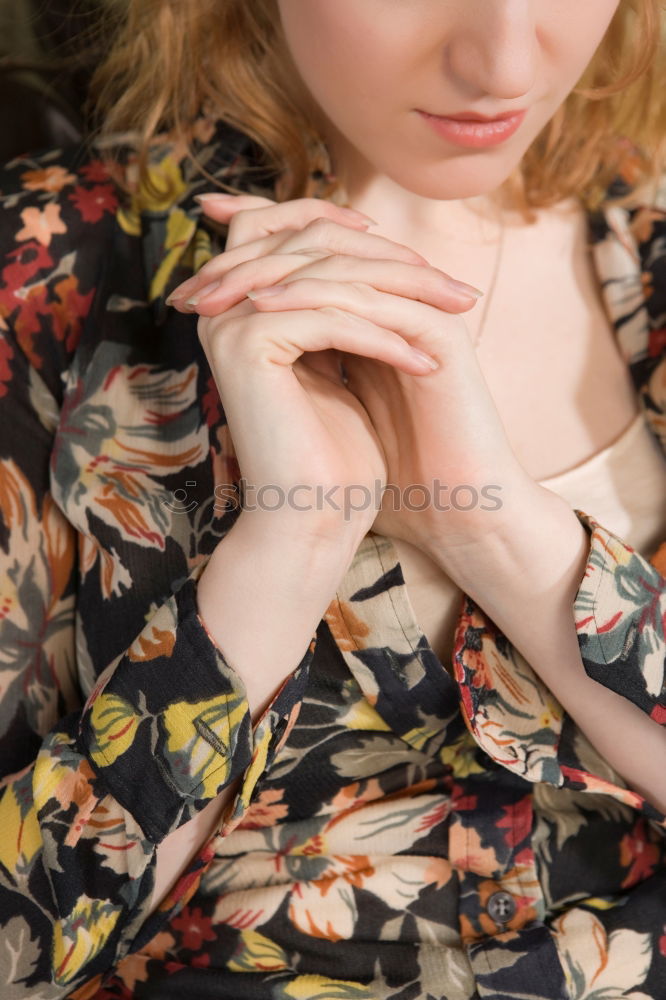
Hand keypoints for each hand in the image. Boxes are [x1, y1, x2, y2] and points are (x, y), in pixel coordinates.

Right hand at [168, 194, 483, 549]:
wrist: (312, 520)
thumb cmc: (333, 457)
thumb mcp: (340, 363)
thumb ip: (335, 308)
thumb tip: (367, 253)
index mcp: (240, 308)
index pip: (289, 228)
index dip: (355, 229)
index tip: (423, 260)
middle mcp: (224, 308)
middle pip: (310, 239)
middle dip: (393, 259)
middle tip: (456, 290)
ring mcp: (230, 324)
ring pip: (327, 274)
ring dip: (402, 293)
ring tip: (456, 318)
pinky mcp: (248, 347)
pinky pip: (331, 318)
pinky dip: (385, 339)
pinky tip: (426, 363)